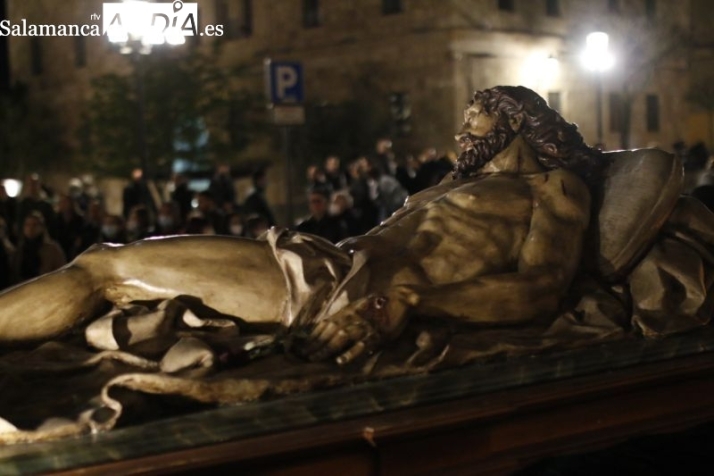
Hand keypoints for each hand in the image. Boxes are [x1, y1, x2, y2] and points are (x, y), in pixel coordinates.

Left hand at [299, 286, 418, 364]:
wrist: (399, 299)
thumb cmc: (378, 305)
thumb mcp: (357, 308)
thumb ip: (344, 317)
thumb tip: (329, 326)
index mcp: (346, 312)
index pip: (324, 324)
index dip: (312, 335)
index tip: (300, 345)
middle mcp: (351, 319)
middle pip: (328, 332)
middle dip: (314, 344)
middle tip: (300, 356)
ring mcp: (362, 327)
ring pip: (340, 338)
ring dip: (326, 349)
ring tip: (313, 358)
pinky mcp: (375, 335)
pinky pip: (360, 346)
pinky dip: (350, 353)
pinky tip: (340, 361)